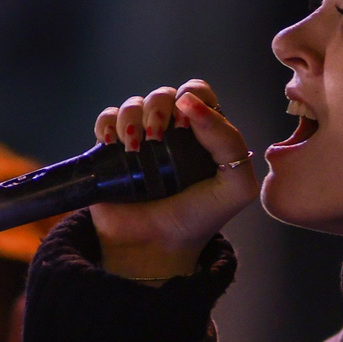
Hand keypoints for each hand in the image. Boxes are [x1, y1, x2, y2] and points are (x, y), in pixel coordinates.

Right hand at [90, 80, 259, 279]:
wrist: (154, 248)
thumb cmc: (197, 220)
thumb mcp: (235, 186)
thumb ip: (229, 142)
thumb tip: (189, 104)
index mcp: (204, 134)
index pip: (199, 94)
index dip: (192, 99)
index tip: (184, 125)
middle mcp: (172, 133)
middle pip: (165, 94)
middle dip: (159, 106)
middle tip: (157, 135)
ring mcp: (140, 140)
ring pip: (134, 103)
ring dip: (132, 117)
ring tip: (135, 148)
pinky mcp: (111, 151)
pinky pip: (107, 119)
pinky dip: (108, 124)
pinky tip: (113, 144)